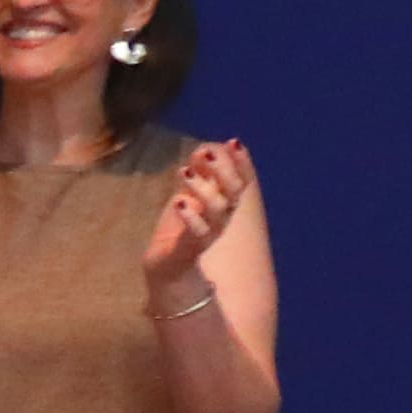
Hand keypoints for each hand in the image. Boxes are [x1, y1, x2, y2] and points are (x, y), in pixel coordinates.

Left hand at [143, 135, 250, 286]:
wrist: (169, 271)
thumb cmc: (181, 229)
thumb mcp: (189, 197)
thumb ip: (198, 173)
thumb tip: (202, 150)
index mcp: (223, 204)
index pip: (241, 181)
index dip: (241, 163)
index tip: (234, 142)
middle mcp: (221, 219)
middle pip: (233, 193)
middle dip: (223, 170)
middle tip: (207, 152)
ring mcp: (207, 235)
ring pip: (217, 211)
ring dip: (203, 188)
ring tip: (185, 172)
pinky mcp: (189, 251)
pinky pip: (197, 234)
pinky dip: (191, 217)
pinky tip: (179, 201)